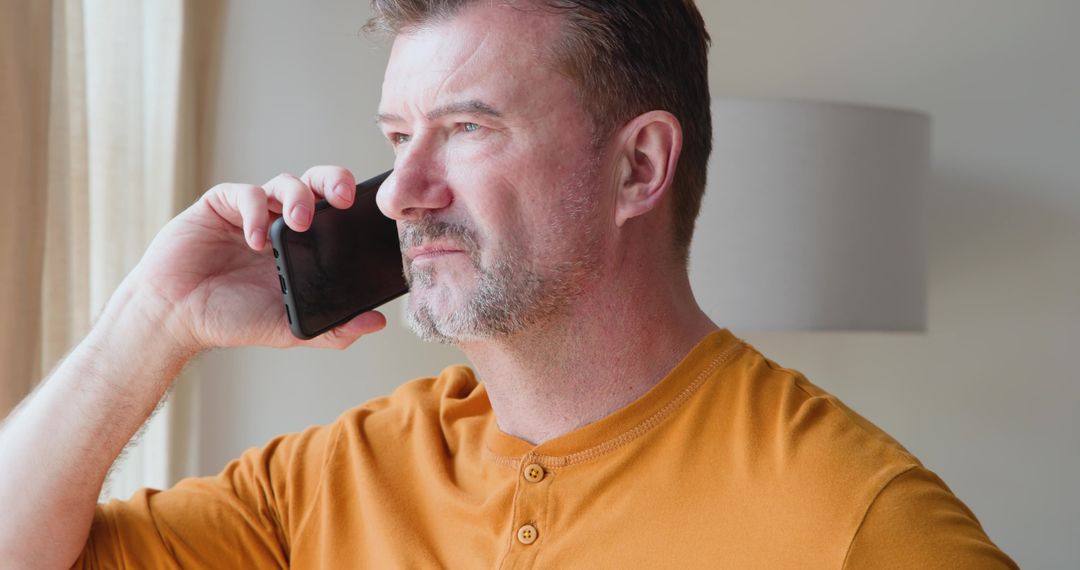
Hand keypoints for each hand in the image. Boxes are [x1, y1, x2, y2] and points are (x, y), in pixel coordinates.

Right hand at [124, 165, 387, 351]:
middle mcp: (282, 222)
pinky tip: (255, 240)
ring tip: (299, 223)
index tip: (373, 215)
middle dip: (335, 181)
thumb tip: (377, 321)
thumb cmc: (233, 319)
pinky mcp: (221, 205)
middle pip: (318, 184)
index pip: (339, 214)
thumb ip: (334, 328)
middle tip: (343, 199)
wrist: (175, 317)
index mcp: (305, 246)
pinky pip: (245, 193)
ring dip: (298, 198)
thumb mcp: (290, 328)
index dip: (357, 206)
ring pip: (286, 182)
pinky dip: (254, 211)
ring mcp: (253, 211)